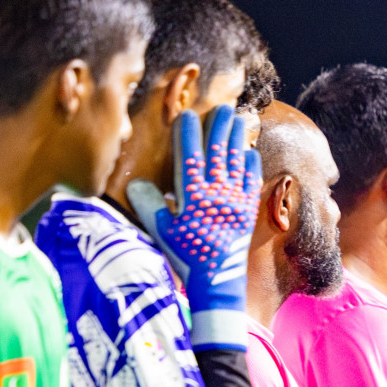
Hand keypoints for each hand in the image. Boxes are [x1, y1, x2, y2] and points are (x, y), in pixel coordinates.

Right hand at [129, 105, 261, 345]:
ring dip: (238, 137)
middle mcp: (216, 192)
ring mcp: (235, 199)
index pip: (189, 154)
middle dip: (219, 126)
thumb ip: (148, 204)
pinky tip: (250, 150)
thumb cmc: (185, 255)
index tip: (188, 115)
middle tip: (222, 107)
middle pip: (218, 150)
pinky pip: (251, 180)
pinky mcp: (247, 209)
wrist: (216, 280)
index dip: (188, 132)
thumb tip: (135, 182)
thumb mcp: (161, 231)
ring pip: (237, 160)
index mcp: (192, 194)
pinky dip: (250, 163)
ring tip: (239, 118)